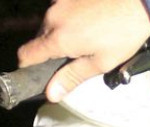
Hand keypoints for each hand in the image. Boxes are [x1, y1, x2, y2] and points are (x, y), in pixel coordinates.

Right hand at [17, 0, 149, 101]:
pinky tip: (89, 21)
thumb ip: (71, 77)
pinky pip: (62, 8)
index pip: (26, 55)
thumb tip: (51, 94)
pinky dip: (69, 18)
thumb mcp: (100, 63)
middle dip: (50, 51)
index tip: (37, 74)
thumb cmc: (124, 32)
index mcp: (57, 38)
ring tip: (86, 38)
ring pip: (50, 23)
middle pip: (39, 39)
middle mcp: (54, 16)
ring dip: (61, 33)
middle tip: (73, 58)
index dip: (28, 68)